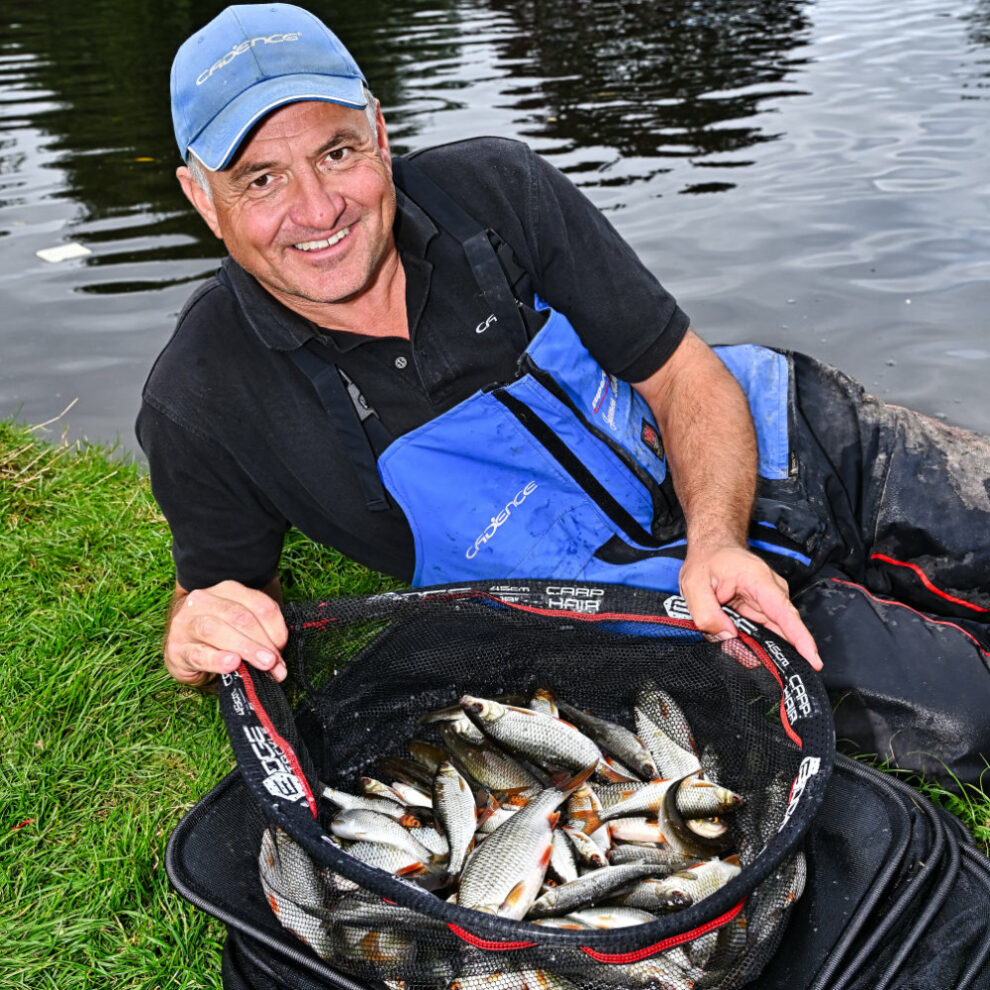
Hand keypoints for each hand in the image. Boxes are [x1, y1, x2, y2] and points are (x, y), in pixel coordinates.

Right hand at [165, 580, 287, 685]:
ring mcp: (187, 623)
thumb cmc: (219, 638)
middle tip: (275, 662)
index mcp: (227, 590)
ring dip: (246, 648)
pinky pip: (198, 653)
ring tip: (263, 664)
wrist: (181, 648)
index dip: (276, 627)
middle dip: (262, 641)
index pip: (259, 604)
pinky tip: (231, 664)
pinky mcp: (176, 648)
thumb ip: (261, 637)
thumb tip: (279, 663)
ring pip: (217, 630)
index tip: (283, 648)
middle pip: (240, 617)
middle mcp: (205, 600)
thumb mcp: (241, 629)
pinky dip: (217, 659)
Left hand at [678, 544, 821, 670]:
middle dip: (768, 652)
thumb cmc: (707, 560)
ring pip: (770, 635)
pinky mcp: (761, 612)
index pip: (785, 613)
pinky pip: (762, 633)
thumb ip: (706, 613)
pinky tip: (736, 643)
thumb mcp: (694, 585)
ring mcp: (768, 603)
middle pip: (781, 630)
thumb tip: (727, 637)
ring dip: (754, 647)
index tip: (814, 660)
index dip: (800, 639)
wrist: (712, 548)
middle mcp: (771, 592)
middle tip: (744, 659)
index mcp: (759, 580)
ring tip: (733, 647)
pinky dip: (750, 642)